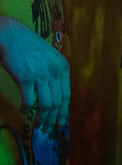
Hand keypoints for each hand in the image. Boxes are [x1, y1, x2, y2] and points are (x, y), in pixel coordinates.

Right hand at [0, 17, 69, 132]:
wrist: (12, 35)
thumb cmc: (29, 48)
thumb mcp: (49, 58)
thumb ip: (54, 74)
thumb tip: (56, 99)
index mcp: (62, 67)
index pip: (66, 96)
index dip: (64, 112)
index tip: (61, 123)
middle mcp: (54, 71)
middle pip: (57, 103)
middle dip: (53, 119)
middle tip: (47, 129)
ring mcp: (40, 74)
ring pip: (46, 105)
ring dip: (42, 119)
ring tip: (37, 125)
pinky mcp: (25, 78)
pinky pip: (29, 101)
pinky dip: (27, 110)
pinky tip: (24, 112)